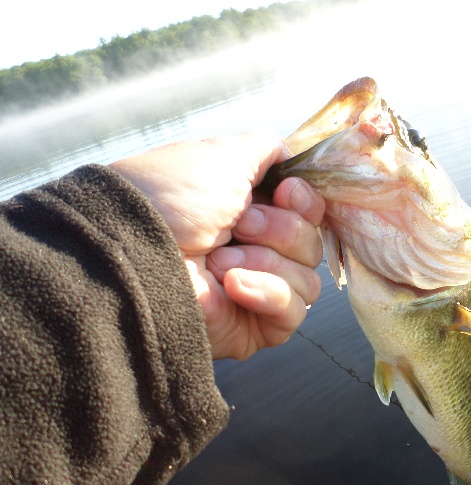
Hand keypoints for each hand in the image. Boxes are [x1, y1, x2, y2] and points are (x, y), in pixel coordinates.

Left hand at [109, 131, 324, 359]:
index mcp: (253, 210)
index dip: (305, 202)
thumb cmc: (172, 198)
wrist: (135, 252)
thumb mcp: (223, 155)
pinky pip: (292, 312)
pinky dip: (266, 293)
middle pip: (311, 244)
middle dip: (278, 230)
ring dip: (265, 262)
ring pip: (307, 279)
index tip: (284, 193)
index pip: (310, 213)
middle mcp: (258, 249)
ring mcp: (258, 289)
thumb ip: (265, 149)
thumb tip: (290, 155)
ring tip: (218, 262)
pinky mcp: (255, 326)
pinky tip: (231, 286)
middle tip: (236, 227)